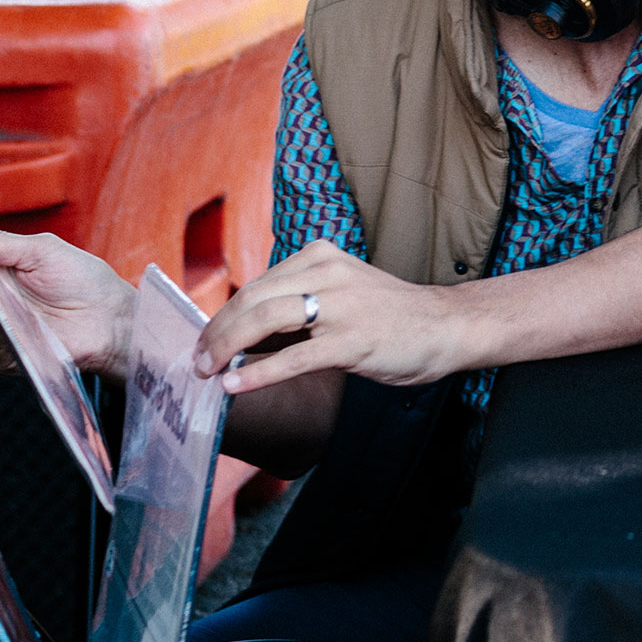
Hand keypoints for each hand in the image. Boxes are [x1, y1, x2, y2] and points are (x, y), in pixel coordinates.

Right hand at [0, 225, 136, 379]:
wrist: (110, 318)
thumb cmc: (84, 281)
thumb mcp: (43, 250)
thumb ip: (1, 241)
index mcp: (4, 269)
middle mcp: (0, 298)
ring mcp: (5, 328)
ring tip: (22, 308)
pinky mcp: (13, 355)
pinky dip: (6, 343)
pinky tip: (27, 334)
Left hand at [193, 240, 466, 393]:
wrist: (445, 326)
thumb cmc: (389, 315)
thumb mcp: (340, 291)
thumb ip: (297, 301)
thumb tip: (242, 334)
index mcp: (320, 255)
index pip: (256, 285)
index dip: (223, 315)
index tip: (204, 341)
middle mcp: (327, 273)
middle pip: (253, 299)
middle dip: (216, 333)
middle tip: (196, 362)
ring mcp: (341, 306)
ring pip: (265, 321)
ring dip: (227, 348)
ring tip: (207, 372)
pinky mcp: (353, 341)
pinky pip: (294, 357)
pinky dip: (259, 373)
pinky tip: (236, 386)